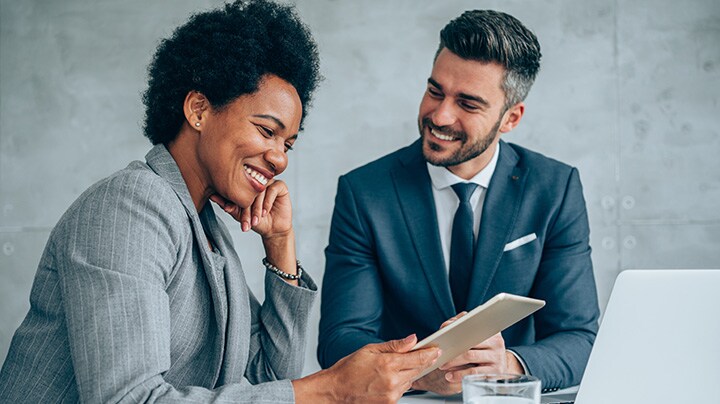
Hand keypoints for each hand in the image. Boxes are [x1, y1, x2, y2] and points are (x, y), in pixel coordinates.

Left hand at [210, 179, 291, 238]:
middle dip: (247, 207)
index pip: (238, 186)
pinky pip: (272, 189)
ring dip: (257, 207)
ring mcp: (269, 182)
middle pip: (249, 188)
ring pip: (261, 189)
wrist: (273, 229)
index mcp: (246, 184)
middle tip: (246, 221)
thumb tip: (211, 196)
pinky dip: (268, 202)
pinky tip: (265, 212)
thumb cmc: (256, 221)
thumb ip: (227, 204)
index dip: (233, 199)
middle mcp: (257, 180)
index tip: (228, 210)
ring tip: (256, 220)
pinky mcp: (280, 186)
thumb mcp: (239, 215)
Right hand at [293, 334, 440, 402]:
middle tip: (428, 354)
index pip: (418, 358)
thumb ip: (394, 345)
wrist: (335, 391)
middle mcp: (392, 381)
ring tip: (397, 367)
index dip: (429, 353)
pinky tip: (390, 379)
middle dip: (423, 362)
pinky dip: (400, 384)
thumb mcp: (370, 350)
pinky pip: (402, 391)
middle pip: (417, 370)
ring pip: (410, 381)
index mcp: (388, 364)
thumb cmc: (348, 370)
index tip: (436, 349)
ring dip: (410, 373)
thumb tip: (412, 339)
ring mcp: (392, 395)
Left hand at [413, 313, 519, 393]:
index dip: (456, 330)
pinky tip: (450, 376)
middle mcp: (496, 341)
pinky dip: (459, 374)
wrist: (500, 364)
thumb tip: (447, 326)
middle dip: (452, 348)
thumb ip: (461, 326)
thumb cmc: (482, 348)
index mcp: (490, 329)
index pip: (471, 327)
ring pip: (470, 356)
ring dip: (453, 362)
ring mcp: (497, 357)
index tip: (444, 335)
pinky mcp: (496, 371)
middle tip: (439, 353)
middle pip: (469, 342)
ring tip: (442, 365)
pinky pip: (474, 372)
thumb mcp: (475, 336)